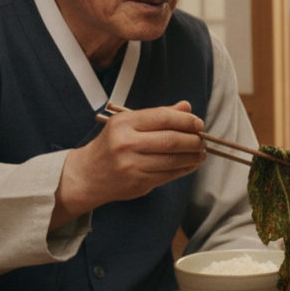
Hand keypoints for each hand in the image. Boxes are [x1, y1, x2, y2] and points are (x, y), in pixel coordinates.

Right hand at [54, 102, 206, 224]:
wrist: (87, 175)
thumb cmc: (111, 145)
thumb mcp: (128, 124)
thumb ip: (158, 115)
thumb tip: (187, 107)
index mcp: (124, 123)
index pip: (163, 117)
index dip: (186, 120)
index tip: (198, 124)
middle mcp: (126, 143)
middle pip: (171, 140)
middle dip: (193, 140)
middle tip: (202, 140)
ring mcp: (132, 165)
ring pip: (173, 159)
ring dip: (193, 156)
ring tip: (201, 152)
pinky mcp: (138, 183)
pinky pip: (169, 175)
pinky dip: (185, 168)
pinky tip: (191, 163)